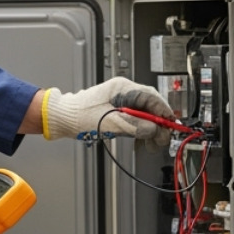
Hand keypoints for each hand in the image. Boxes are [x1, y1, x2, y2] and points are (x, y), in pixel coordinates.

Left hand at [43, 77, 174, 144]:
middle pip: (150, 106)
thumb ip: (136, 126)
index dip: (164, 112)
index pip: (152, 97)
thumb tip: (155, 129)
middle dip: (158, 123)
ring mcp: (120, 100)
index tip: (171, 125)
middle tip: (161, 139)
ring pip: (144, 113)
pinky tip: (141, 141)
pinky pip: (135, 119)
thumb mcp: (112, 123)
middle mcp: (124, 92)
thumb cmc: (79, 116)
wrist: (62, 118)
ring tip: (151, 144)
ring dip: (150, 129)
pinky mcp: (116, 110)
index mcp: (123, 88)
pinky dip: (140, 130)